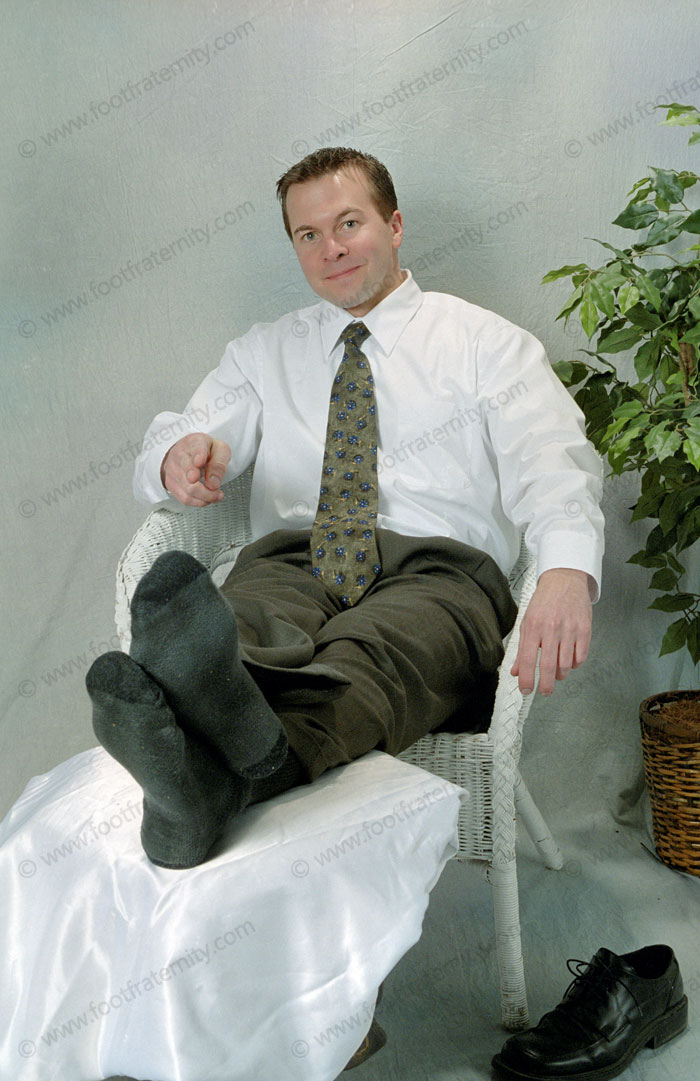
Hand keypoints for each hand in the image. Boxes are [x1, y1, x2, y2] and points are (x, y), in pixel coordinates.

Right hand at [160, 433, 231, 506]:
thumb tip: (213, 483)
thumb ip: (219, 465)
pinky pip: (184, 498)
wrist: (190, 453)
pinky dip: (199, 502)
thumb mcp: (220, 451)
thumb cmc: (207, 452)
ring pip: (188, 489)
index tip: (199, 462)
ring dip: (205, 496)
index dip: (198, 455)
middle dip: (204, 488)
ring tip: (216, 495)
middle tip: (216, 491)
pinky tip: (206, 498)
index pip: (196, 448)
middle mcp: (180, 455)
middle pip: (190, 474)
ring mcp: (173, 470)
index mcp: (194, 442)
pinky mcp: (171, 484)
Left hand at [511, 568, 591, 695]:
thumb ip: (521, 648)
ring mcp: (569, 629)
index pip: (527, 659)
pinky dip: (574, 665)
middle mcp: (551, 629)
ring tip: (556, 674)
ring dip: (560, 675)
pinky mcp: (585, 629)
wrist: (564, 580)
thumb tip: (516, 672)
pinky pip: (580, 657)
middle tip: (544, 692)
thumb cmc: (544, 602)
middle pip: (548, 666)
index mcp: (533, 627)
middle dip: (545, 685)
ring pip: (566, 664)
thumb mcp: (527, 622)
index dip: (526, 679)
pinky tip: (569, 661)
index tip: (526, 691)